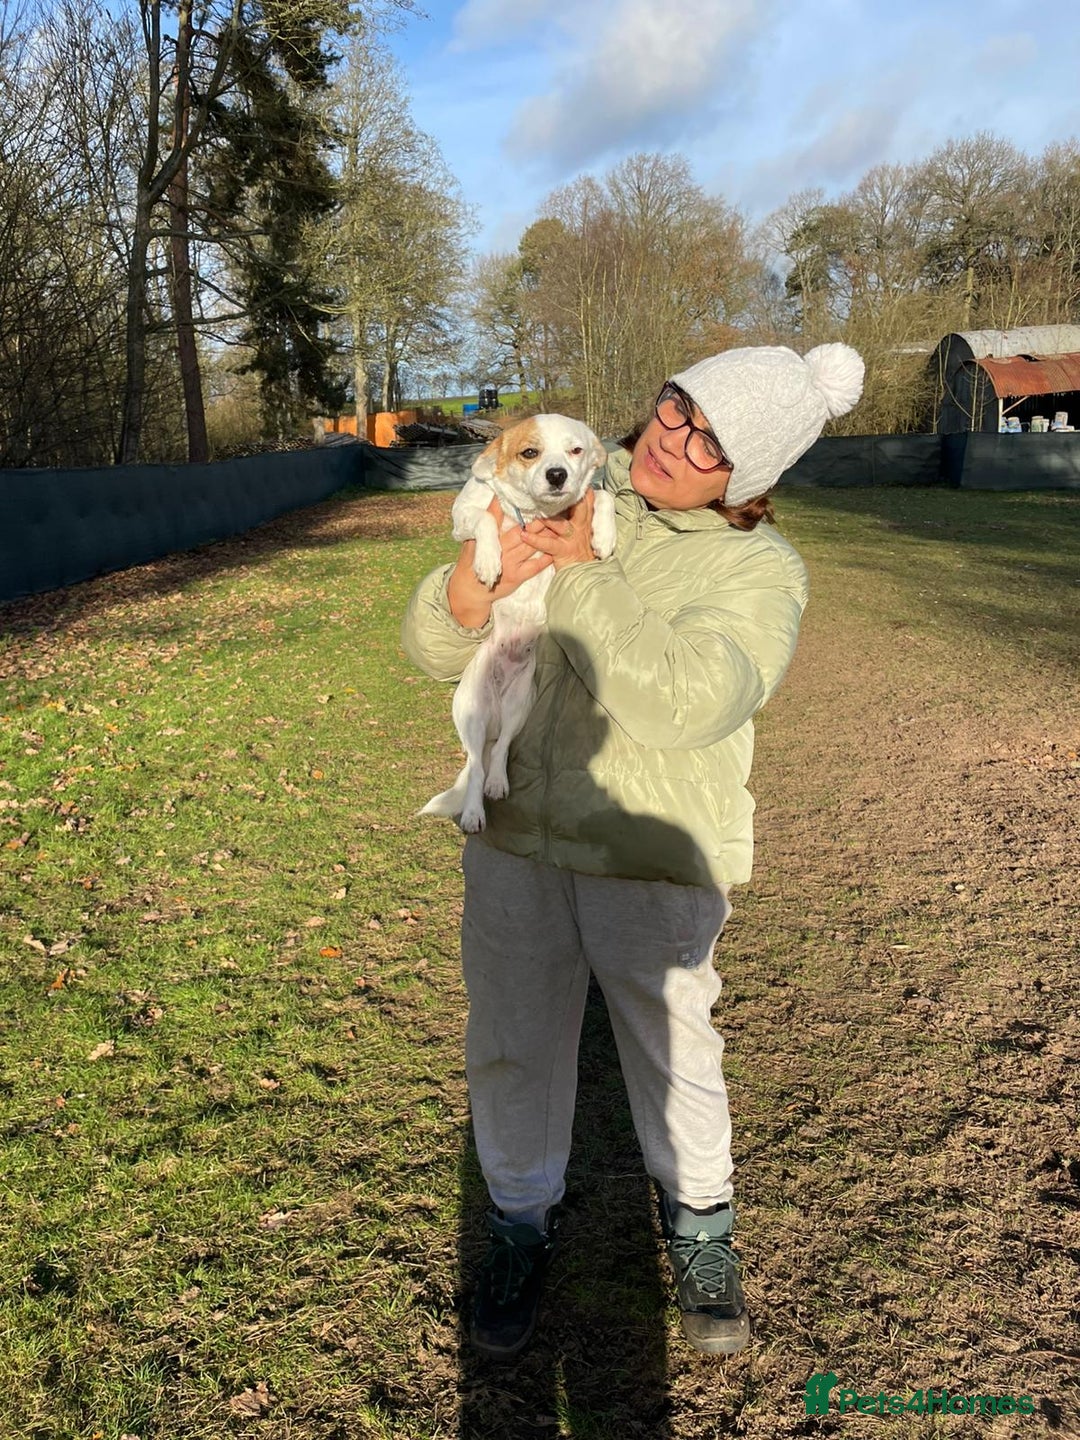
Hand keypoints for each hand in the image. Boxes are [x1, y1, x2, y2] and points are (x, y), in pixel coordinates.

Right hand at [447, 495, 553, 627]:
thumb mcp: (473, 541)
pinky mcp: (516, 576)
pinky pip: (534, 566)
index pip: (496, 516)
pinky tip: (554, 550)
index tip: (519, 494)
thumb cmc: (472, 562)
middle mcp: (500, 548)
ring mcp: (509, 563)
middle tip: (549, 508)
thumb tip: (495, 501)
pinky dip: (545, 558)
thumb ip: (486, 524)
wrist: (472, 590)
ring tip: (558, 524)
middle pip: (521, 530)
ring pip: (530, 545)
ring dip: (544, 535)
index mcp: (488, 537)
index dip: (506, 504)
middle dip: (536, 519)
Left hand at [518, 490, 597, 570]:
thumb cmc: (580, 549)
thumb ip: (578, 515)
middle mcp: (580, 526)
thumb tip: (567, 499)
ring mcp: (571, 538)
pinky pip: (548, 544)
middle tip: (553, 488)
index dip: (582, 488)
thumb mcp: (582, 530)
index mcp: (584, 520)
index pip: (587, 500)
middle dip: (567, 497)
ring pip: (560, 524)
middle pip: (578, 507)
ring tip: (533, 511)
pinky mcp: (562, 551)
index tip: (575, 477)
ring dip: (546, 518)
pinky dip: (535, 539)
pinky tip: (524, 534)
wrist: (586, 574)